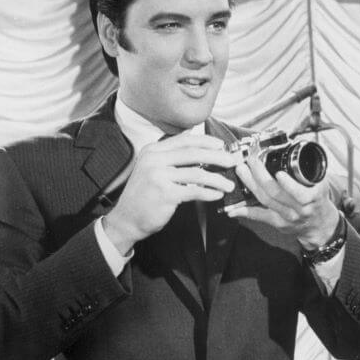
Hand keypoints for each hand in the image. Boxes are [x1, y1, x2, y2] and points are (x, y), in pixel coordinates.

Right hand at [101, 135, 239, 254]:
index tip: (222, 145)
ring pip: (197, 173)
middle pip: (194, 153)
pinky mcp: (165, 194)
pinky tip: (217, 195)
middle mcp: (155, 160)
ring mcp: (159, 176)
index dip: (206, 141)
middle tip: (233, 161)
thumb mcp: (152, 169)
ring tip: (229, 184)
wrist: (126, 218)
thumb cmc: (143, 196)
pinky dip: (209, 193)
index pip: (185, 140)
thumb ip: (170, 158)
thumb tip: (197, 149)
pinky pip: (194, 191)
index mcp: (153, 150)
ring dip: (217, 179)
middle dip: (218, 156)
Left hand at [228, 153, 340, 248]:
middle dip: (261, 176)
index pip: (300, 193)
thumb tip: (289, 144)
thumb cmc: (318, 199)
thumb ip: (308, 168)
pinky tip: (234, 209)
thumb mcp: (320, 182)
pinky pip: (260, 216)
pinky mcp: (278, 223)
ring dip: (251, 185)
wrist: (320, 223)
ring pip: (266, 201)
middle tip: (251, 161)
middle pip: (276, 194)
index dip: (289, 185)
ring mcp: (287, 217)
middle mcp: (299, 209)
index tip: (279, 174)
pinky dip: (246, 212)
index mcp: (312, 197)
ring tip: (242, 170)